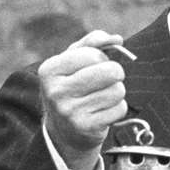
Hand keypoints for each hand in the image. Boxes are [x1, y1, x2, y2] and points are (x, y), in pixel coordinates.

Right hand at [37, 31, 128, 169]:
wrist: (64, 130)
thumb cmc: (72, 86)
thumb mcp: (73, 61)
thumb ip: (93, 42)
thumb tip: (117, 39)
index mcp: (50, 70)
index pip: (93, 54)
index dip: (102, 57)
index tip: (95, 65)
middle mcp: (56, 91)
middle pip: (109, 71)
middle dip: (115, 73)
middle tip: (108, 79)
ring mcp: (70, 111)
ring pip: (117, 91)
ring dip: (116, 92)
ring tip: (103, 96)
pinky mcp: (86, 127)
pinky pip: (119, 109)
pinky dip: (117, 108)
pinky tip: (103, 111)